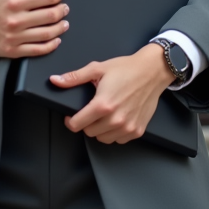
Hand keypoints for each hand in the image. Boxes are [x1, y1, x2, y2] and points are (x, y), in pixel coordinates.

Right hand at [0, 0, 68, 57]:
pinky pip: (37, 50)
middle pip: (50, 16)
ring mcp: (15, 36)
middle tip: (65, 9)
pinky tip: (55, 40)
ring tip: (64, 24)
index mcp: (15, 1)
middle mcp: (16, 20)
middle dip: (62, 11)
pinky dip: (51, 46)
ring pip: (46, 34)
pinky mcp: (12, 50)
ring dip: (60, 28)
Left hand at [51, 43, 173, 143]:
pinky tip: (116, 119)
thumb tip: (55, 80)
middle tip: (91, 111)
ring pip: (103, 139)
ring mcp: (127, 127)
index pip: (77, 125)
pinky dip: (114, 133)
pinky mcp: (137, 130)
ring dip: (100, 130)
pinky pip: (119, 140)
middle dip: (86, 123)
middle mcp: (115, 119)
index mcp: (103, 104)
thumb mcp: (98, 69)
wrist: (152, 71)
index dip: (70, 121)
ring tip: (104, 115)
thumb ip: (74, 77)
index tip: (71, 116)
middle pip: (89, 132)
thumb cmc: (127, 69)